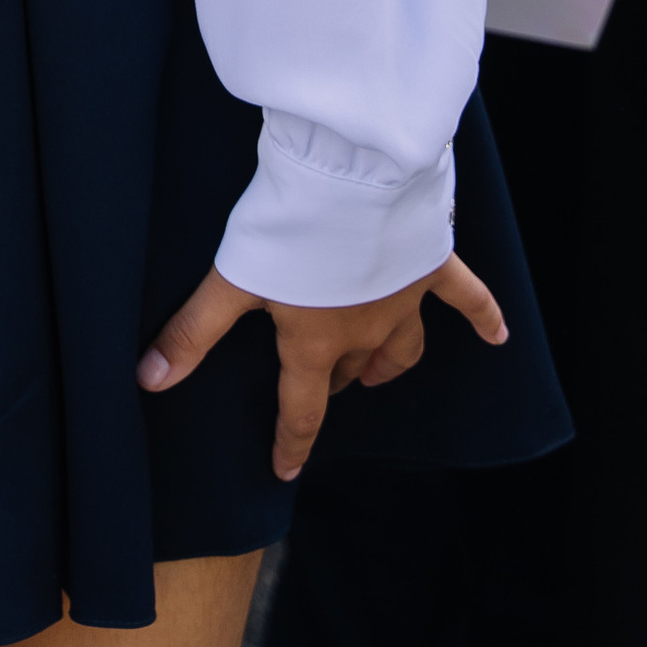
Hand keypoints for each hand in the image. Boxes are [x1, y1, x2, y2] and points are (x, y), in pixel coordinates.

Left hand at [141, 252, 506, 479]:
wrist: (348, 176)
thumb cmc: (288, 229)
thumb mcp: (230, 280)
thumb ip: (192, 331)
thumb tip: (148, 379)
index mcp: (315, 342)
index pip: (300, 409)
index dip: (291, 442)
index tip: (286, 470)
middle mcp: (365, 331)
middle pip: (352, 373)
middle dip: (336, 384)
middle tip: (322, 382)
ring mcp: (403, 299)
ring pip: (402, 348)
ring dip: (389, 364)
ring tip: (378, 371)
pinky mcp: (430, 263)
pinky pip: (466, 297)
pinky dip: (483, 317)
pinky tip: (499, 335)